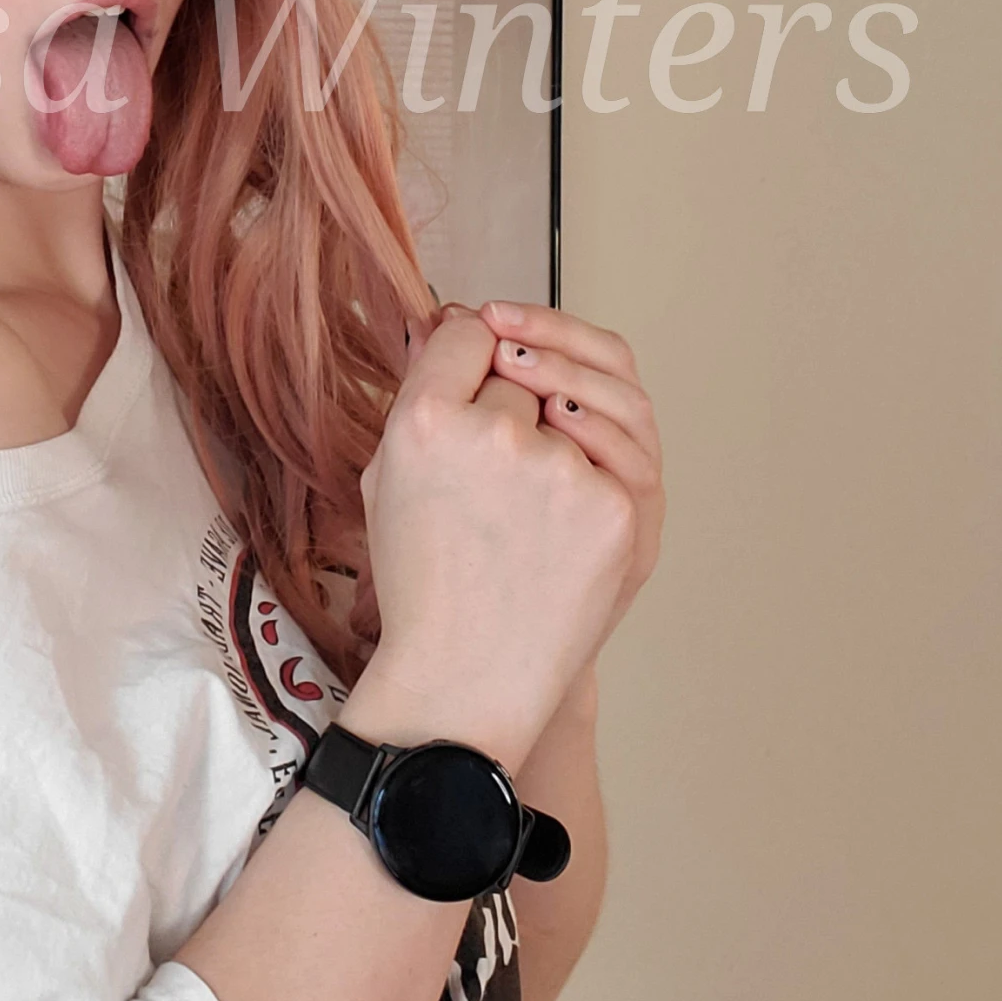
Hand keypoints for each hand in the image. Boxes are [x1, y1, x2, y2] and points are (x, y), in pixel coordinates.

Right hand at [344, 302, 638, 774]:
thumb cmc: (422, 580)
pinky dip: (594, 471)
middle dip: (511, 395)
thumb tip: (449, 320)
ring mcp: (562, 469)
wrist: (465, 680)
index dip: (469, 348)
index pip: (464, 332)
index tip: (472, 367)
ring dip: (560, 425)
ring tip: (534, 476)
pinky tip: (561, 512)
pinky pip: (614, 451)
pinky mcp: (615, 505)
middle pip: (519, 368)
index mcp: (423, 421)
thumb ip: (421, 393)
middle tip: (497, 452)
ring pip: (574, 403)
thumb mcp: (386, 479)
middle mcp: (494, 433)